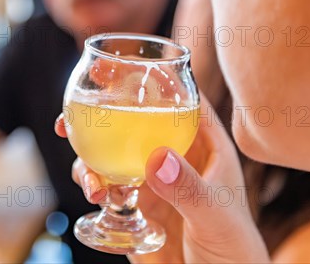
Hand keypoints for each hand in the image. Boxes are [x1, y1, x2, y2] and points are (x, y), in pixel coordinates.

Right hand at [55, 96, 269, 262]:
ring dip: (91, 156)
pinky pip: (106, 186)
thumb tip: (156, 156)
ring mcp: (151, 183)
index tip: (126, 65)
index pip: (183, 103)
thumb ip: (189, 189)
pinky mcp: (134, 207)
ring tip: (87, 176)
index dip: (158, 81)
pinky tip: (96, 195)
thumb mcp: (216, 217)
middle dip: (104, 113)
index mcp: (203, 150)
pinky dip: (93, 184)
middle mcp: (173, 160)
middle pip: (135, 123)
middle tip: (74, 109)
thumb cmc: (235, 252)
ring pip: (112, 153)